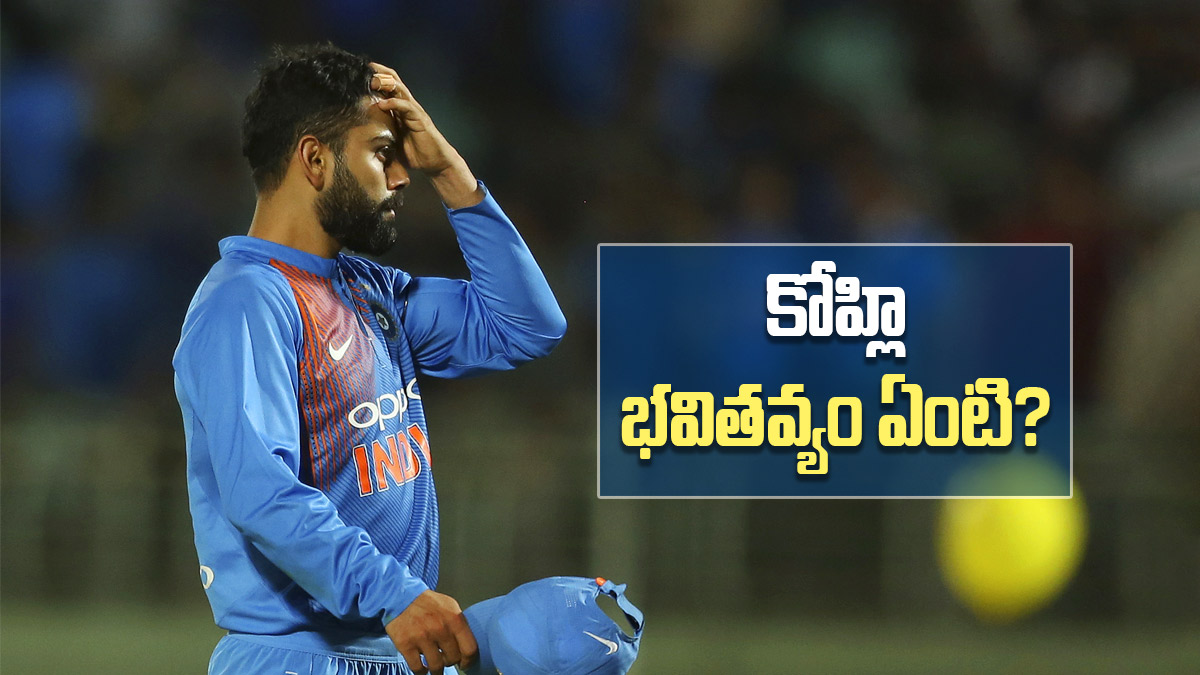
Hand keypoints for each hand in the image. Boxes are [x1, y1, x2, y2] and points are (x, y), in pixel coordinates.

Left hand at [368, 63, 480, 207]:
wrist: (435, 163)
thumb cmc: (414, 153)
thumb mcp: (391, 142)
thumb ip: (378, 136)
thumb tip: (358, 139)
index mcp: (399, 109)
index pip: (387, 86)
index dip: (375, 78)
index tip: (358, 72)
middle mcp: (407, 106)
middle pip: (393, 81)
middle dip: (379, 73)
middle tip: (362, 69)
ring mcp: (414, 111)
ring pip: (400, 89)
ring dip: (386, 84)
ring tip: (372, 82)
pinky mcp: (420, 120)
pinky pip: (407, 107)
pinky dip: (394, 103)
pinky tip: (382, 104)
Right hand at [385, 590, 477, 674]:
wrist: (400, 596)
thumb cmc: (427, 603)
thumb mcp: (449, 606)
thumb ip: (459, 624)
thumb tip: (466, 644)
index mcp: (454, 618)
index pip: (469, 649)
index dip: (469, 661)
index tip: (465, 664)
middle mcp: (440, 628)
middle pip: (453, 659)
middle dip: (450, 661)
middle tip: (446, 659)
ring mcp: (422, 637)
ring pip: (437, 666)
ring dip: (437, 670)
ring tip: (436, 668)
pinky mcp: (406, 644)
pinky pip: (418, 668)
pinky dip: (422, 671)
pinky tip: (423, 667)